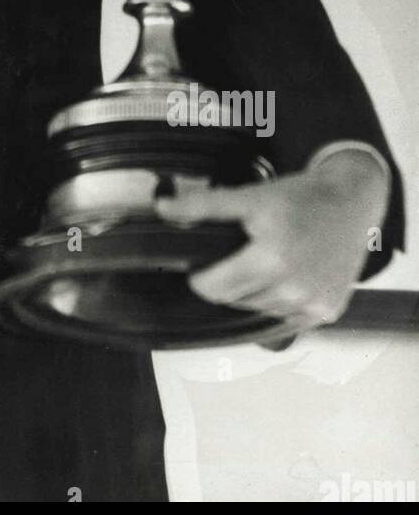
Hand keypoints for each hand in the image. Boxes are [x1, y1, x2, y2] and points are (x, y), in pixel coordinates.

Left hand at [154, 149, 390, 330]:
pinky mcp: (327, 312)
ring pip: (260, 311)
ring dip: (255, 292)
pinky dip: (280, 302)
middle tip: (239, 257)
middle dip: (228, 282)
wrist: (351, 201)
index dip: (202, 278)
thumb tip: (164, 210)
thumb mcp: (250, 196)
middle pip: (235, 301)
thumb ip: (204, 206)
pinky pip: (287, 318)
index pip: (215, 289)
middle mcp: (295, 287)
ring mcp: (313, 304)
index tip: (203, 267)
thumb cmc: (301, 198)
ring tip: (266, 262)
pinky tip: (287, 277)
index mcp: (272, 259)